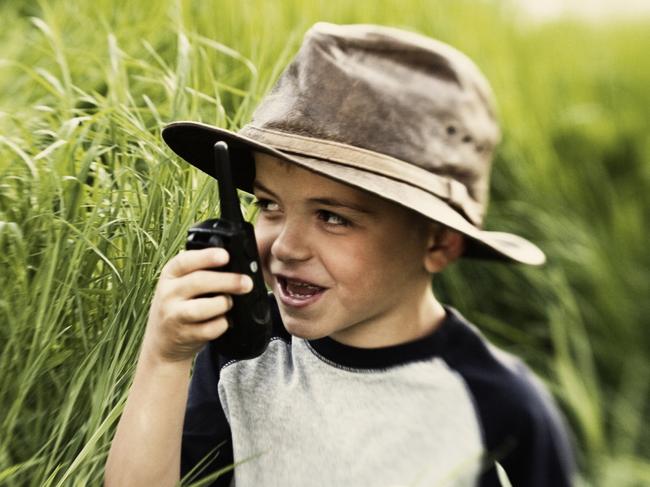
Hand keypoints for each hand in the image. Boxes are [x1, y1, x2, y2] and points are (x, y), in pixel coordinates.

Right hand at [141, 248, 253, 363]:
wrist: (163, 342)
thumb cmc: (180, 306)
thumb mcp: (181, 284)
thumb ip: (200, 273)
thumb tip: (236, 268)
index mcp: (169, 275)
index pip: (184, 261)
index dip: (206, 257)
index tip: (225, 256)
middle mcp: (168, 294)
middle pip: (198, 282)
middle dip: (227, 281)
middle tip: (246, 282)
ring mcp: (173, 316)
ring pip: (202, 308)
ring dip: (223, 303)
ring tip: (229, 303)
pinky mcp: (183, 335)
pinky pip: (209, 329)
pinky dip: (222, 324)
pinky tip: (224, 320)